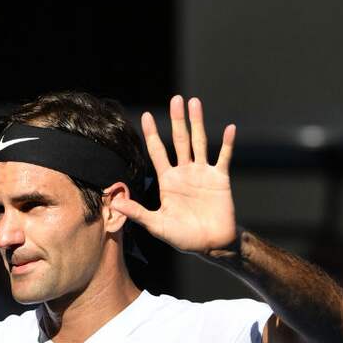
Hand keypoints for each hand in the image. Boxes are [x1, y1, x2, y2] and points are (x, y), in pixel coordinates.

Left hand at [110, 95, 237, 254]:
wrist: (210, 244)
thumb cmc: (183, 236)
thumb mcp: (156, 224)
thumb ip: (137, 212)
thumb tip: (113, 202)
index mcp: (168, 181)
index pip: (158, 152)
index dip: (152, 135)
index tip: (146, 116)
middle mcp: (185, 172)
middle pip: (179, 140)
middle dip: (177, 120)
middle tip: (176, 99)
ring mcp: (203, 173)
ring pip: (200, 142)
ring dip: (198, 123)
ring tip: (195, 103)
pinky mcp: (220, 179)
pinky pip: (224, 157)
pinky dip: (227, 144)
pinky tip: (229, 128)